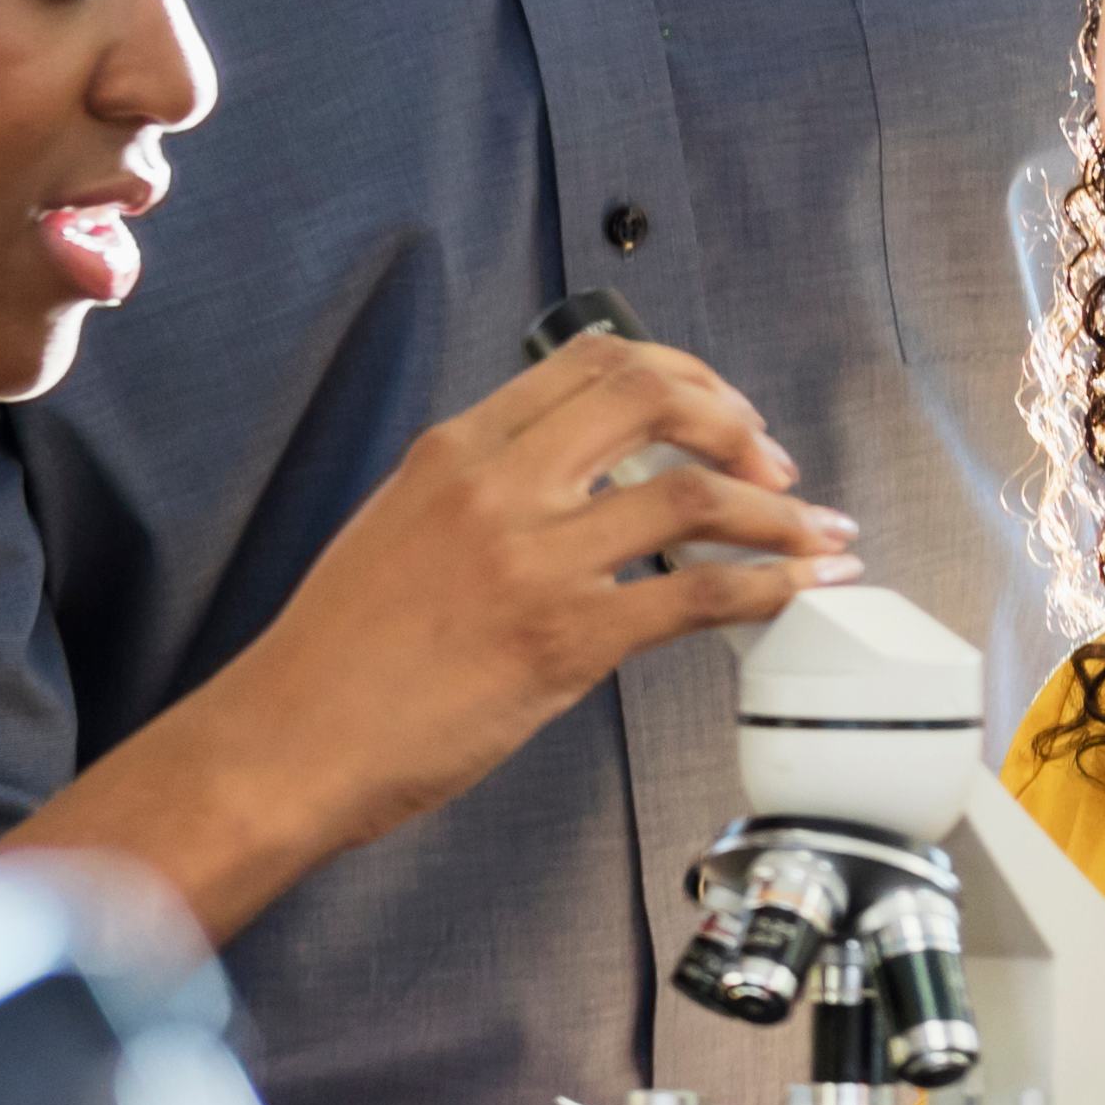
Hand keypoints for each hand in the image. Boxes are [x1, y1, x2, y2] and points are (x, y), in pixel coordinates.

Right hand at [203, 332, 859, 855]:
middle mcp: (500, 484)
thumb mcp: (397, 529)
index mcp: (456, 449)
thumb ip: (483, 494)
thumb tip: (569, 491)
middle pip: (654, 397)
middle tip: (774, 461)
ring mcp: (534, 558)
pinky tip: (797, 591)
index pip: (592, 362)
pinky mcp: (562, 639)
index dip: (680, 373)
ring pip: (693, 491)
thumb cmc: (334, 660)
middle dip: (737, 420)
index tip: (718, 407)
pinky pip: (695, 596)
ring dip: (777, 510)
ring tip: (817, 531)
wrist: (286, 742)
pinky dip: (766, 586)